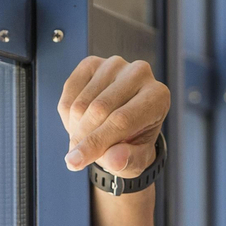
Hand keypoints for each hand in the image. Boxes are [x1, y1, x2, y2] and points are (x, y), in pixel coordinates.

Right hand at [57, 55, 169, 177]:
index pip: (121, 120)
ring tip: (84, 141)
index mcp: (157, 96)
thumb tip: (114, 160)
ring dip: (75, 129)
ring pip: (81, 104)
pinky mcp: (93, 63)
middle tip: (76, 158)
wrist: (124, 127)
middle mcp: (139, 73)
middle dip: (82, 138)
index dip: (95, 143)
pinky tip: (79, 123)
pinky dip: (68, 115)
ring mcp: (114, 64)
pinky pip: (70, 92)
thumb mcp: (135, 161)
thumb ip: (127, 161)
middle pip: (99, 109)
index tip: (74, 162)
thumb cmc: (132, 144)